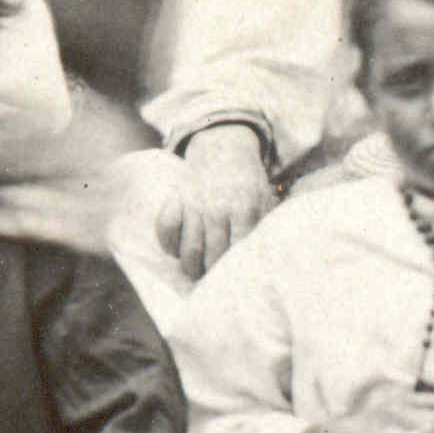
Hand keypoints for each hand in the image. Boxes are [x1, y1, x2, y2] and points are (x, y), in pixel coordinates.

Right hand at [160, 126, 277, 282]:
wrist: (224, 145)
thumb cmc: (248, 180)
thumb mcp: (265, 197)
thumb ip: (265, 225)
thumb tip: (267, 258)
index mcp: (245, 206)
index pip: (239, 249)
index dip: (237, 269)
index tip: (237, 283)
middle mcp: (218, 206)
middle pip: (213, 254)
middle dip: (213, 275)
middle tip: (215, 287)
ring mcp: (195, 202)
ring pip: (189, 248)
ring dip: (191, 267)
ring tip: (196, 275)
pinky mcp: (177, 197)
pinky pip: (166, 227)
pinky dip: (168, 243)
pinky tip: (175, 252)